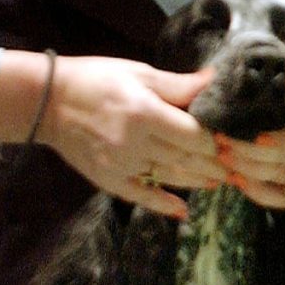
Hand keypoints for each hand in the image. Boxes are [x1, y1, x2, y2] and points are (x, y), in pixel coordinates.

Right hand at [42, 57, 225, 218]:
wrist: (47, 102)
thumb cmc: (98, 80)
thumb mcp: (139, 74)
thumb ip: (178, 85)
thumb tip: (216, 80)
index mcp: (143, 112)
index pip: (192, 134)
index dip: (215, 140)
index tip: (233, 140)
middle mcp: (133, 142)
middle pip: (185, 159)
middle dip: (214, 164)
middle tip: (237, 166)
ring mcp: (119, 164)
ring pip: (169, 177)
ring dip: (197, 181)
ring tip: (218, 181)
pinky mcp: (107, 179)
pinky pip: (140, 196)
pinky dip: (163, 205)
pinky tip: (182, 210)